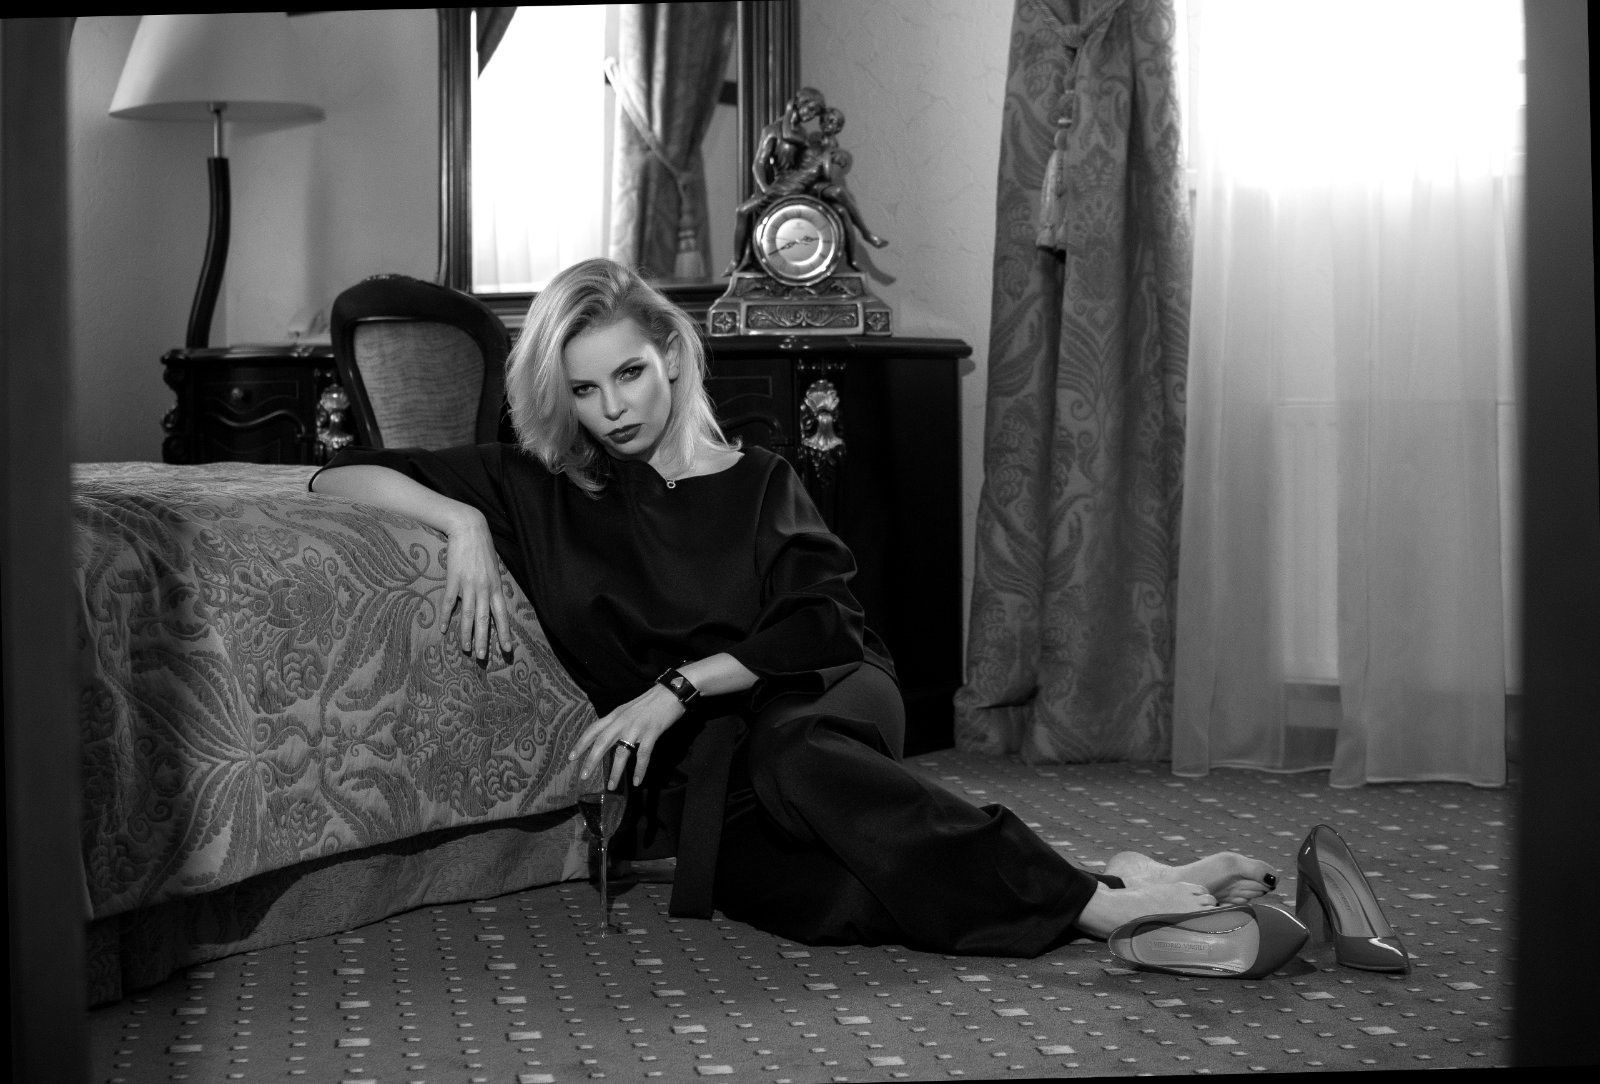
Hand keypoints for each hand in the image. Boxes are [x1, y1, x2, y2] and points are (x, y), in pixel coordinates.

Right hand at [440, 507, 511, 659]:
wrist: (468, 529)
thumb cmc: (483, 548)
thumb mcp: (495, 567)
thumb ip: (494, 585)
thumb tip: (495, 600)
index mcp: (496, 586)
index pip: (502, 615)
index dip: (505, 633)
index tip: (507, 649)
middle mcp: (484, 588)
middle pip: (485, 620)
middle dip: (484, 640)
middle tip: (482, 657)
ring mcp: (468, 585)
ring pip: (468, 615)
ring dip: (466, 634)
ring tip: (465, 649)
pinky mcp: (453, 580)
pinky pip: (449, 603)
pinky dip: (446, 617)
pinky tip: (443, 629)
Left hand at [570, 684, 686, 789]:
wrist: (672, 691)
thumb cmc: (652, 701)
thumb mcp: (629, 709)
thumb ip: (619, 721)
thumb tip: (611, 736)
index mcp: (616, 715)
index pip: (593, 729)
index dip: (581, 743)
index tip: (571, 757)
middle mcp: (622, 721)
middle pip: (601, 743)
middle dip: (591, 760)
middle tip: (583, 776)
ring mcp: (636, 728)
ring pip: (621, 753)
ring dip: (615, 772)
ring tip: (611, 786)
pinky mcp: (651, 733)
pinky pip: (643, 755)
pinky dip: (640, 770)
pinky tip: (637, 781)